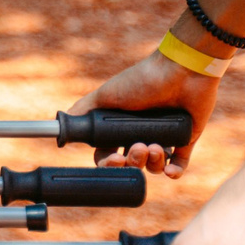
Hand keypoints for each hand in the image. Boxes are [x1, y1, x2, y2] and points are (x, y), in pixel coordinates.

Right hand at [69, 46, 221, 176]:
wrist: (179, 72)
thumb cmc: (141, 80)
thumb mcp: (107, 94)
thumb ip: (84, 109)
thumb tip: (59, 124)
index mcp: (120, 125)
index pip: (109, 153)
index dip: (109, 162)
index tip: (115, 160)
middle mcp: (140, 133)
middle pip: (131, 161)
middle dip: (133, 161)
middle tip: (138, 148)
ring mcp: (163, 136)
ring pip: (153, 166)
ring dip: (152, 163)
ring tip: (156, 147)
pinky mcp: (185, 139)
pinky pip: (178, 165)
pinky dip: (174, 172)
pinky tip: (170, 170)